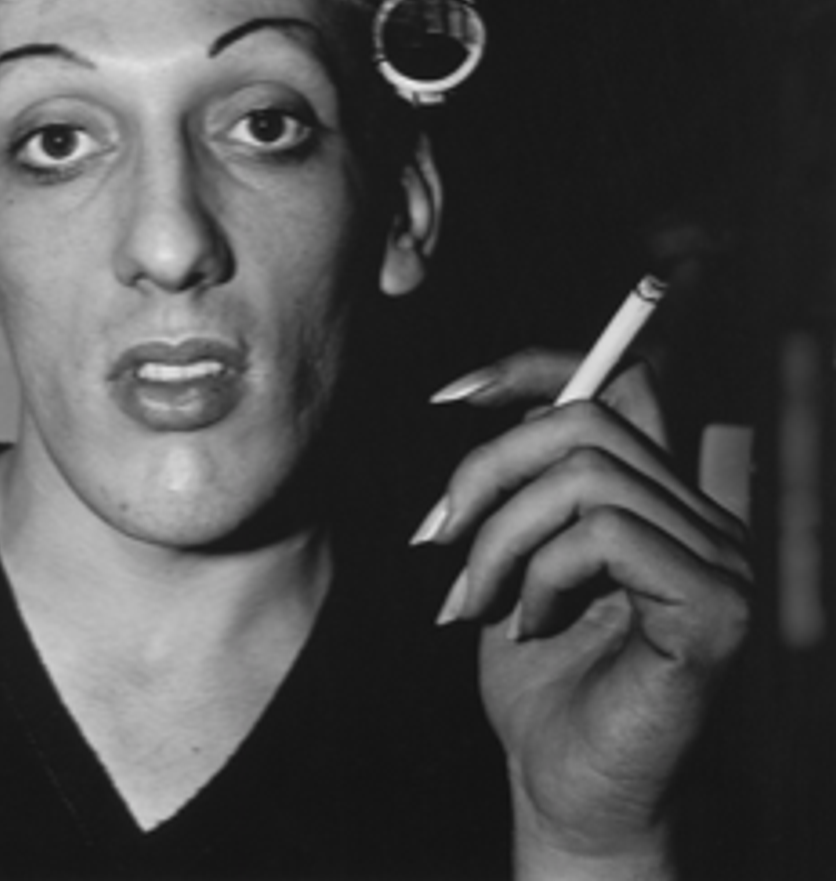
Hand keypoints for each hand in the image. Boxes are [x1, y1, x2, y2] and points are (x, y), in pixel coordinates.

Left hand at [415, 351, 751, 879]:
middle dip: (488, 468)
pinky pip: (605, 534)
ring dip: (500, 535)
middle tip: (438, 537)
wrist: (566, 790)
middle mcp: (703, 518)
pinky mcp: (715, 607)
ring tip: (472, 600)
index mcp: (657, 502)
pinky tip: (527, 626)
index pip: (620, 385)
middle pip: (585, 418)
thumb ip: (517, 485)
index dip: (535, 367)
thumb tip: (473, 397)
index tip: (451, 396)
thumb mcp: (509, 558)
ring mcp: (720, 561)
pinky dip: (542, 573)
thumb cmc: (535, 679)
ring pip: (586, 475)